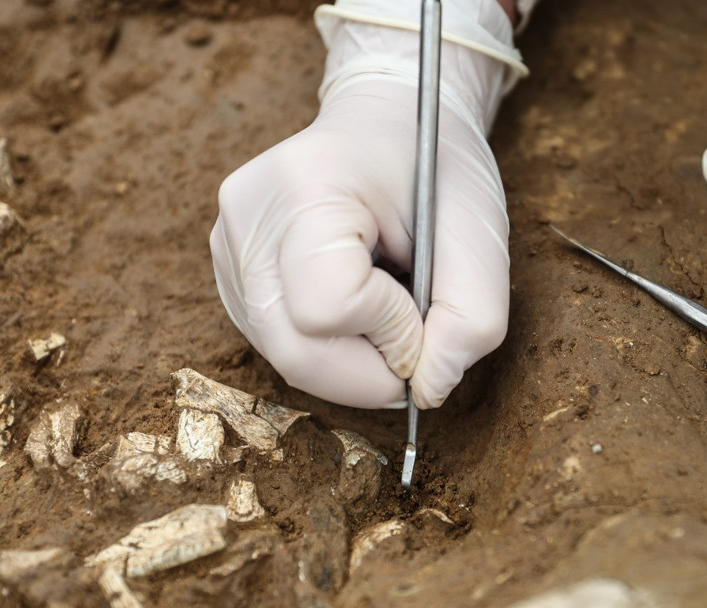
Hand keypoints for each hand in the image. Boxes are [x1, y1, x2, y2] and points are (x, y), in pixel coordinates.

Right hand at [210, 20, 510, 409]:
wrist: (387, 119)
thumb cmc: (434, 167)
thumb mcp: (480, 230)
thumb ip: (474, 318)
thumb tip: (429, 390)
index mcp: (304, 186)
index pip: (329, 307)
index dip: (391, 329)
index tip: (423, 301)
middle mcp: (246, 218)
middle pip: (296, 352)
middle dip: (371, 371)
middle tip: (415, 336)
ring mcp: (227, 248)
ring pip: (286, 359)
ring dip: (354, 360)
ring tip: (386, 303)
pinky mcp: (230, 275)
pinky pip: (280, 346)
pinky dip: (331, 348)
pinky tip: (356, 305)